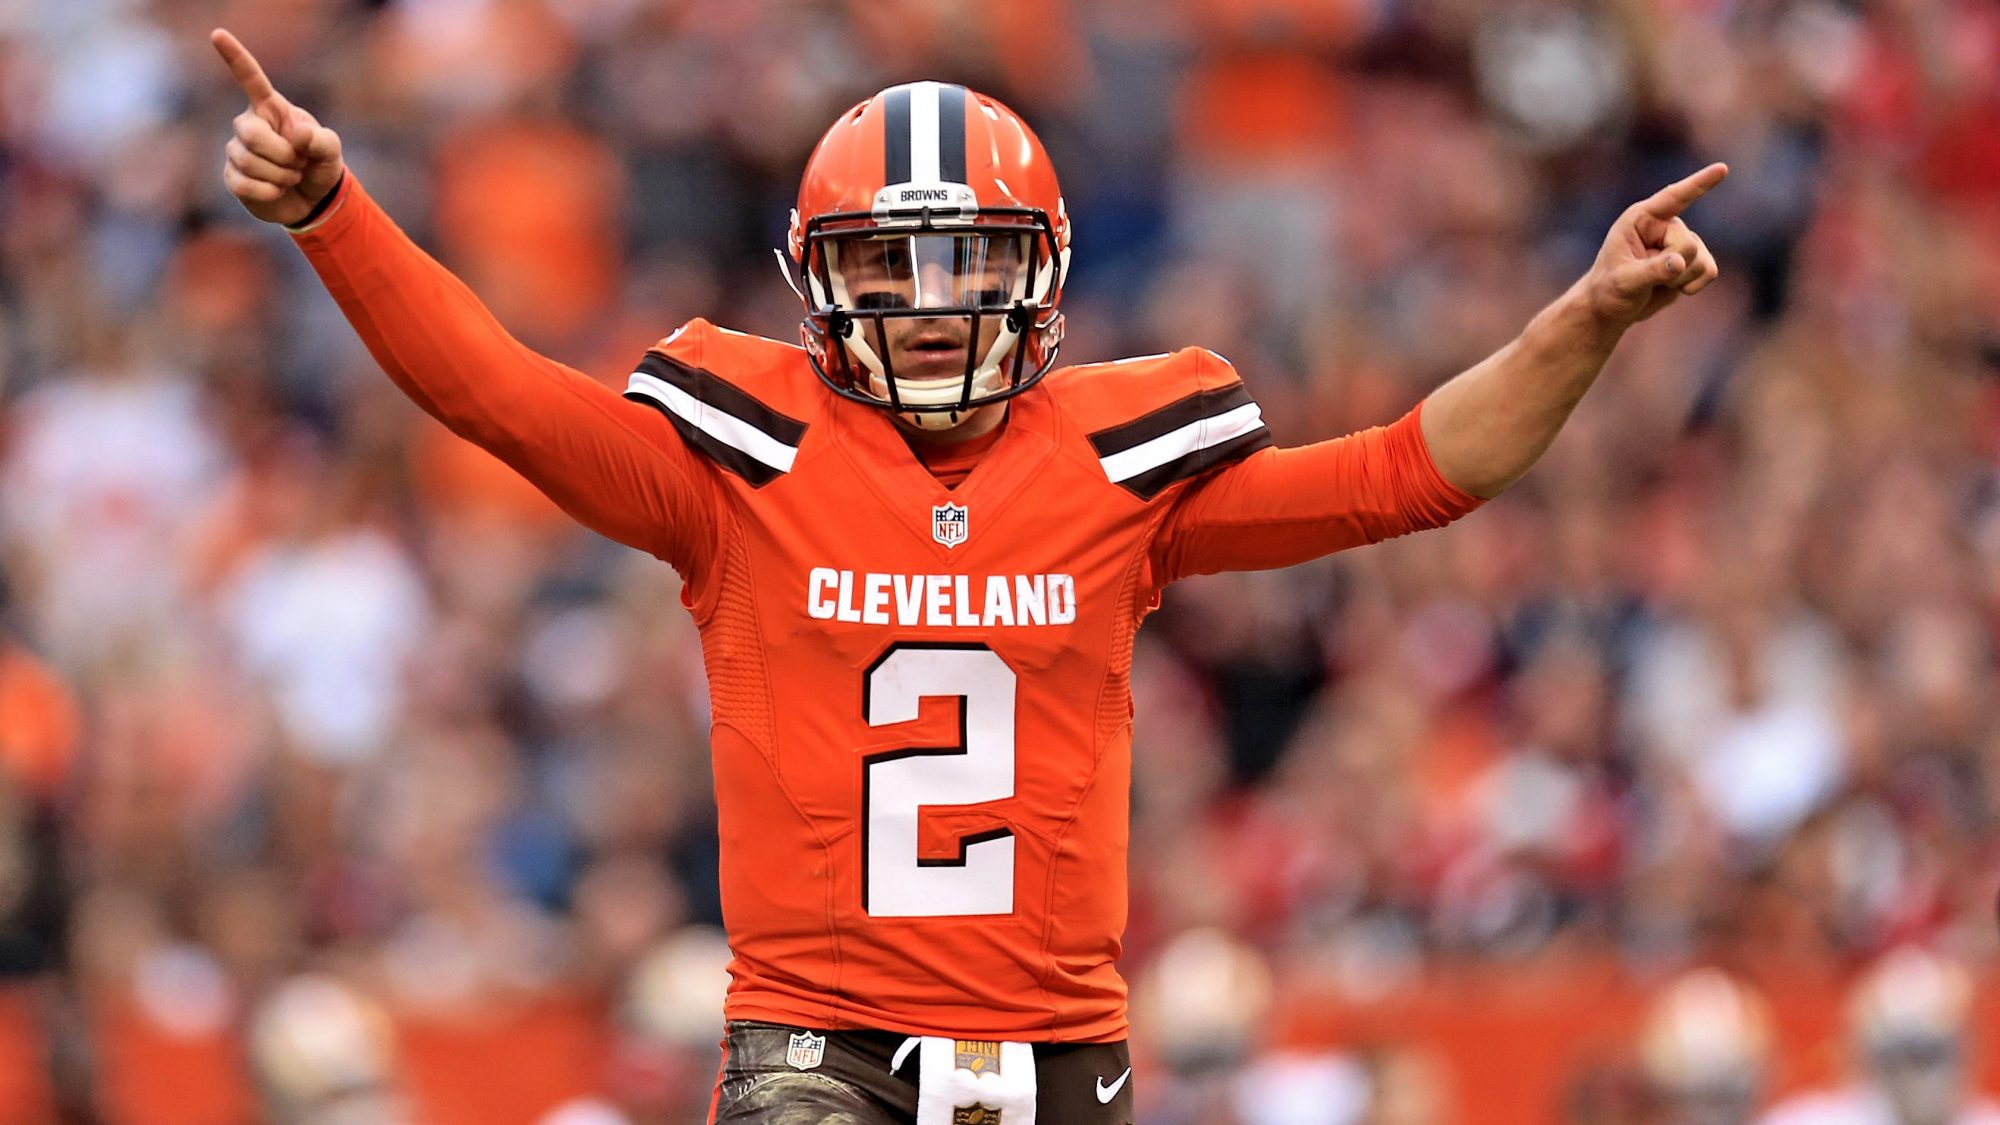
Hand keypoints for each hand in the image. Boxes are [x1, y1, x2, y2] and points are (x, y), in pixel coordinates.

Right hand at [211, 28, 344, 225]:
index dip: (235, 57)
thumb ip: (322, 141)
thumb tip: (299, 136)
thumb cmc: (319, 165)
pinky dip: (269, 192)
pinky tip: (277, 191)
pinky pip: (244, 184)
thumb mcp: (330, 151)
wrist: (313, 199)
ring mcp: (237, 150)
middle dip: (282, 154)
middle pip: (249, 133)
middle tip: (299, 164)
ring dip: (280, 175)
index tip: (217, 34)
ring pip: (248, 160)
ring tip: (291, 176)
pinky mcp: (232, 177)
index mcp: (271, 108)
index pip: (251, 79)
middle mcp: (249, 124)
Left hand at [1583, 163, 1726, 326]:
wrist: (1611, 309)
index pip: (1674, 198)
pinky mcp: (1693, 261)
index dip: (1699, 183)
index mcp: (1641, 219)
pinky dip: (1693, 285)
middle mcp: (1664, 226)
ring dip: (1681, 280)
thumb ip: (1652, 270)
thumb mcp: (1624, 281)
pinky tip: (1672, 288)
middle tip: (1646, 277)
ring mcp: (1681, 242)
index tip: (1722, 169)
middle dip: (1673, 268)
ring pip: (1701, 260)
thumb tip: (1681, 263)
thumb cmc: (1608, 290)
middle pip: (1688, 244)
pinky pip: (1709, 271)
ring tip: (1655, 283)